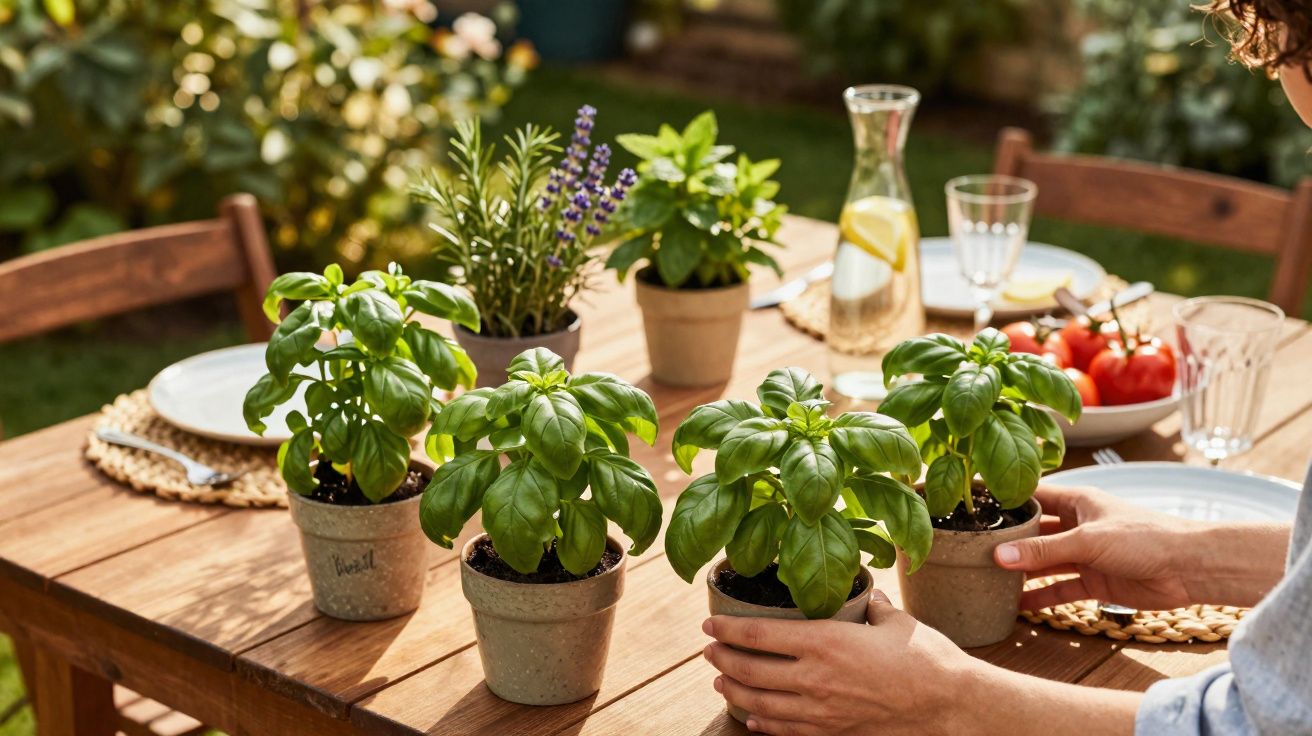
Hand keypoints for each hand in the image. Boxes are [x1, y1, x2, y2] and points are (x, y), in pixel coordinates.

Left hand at [702, 590, 1142, 735]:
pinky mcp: (832, 734)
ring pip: (759, 703)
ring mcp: (821, 711)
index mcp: (825, 641)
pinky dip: (761, 722)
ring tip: (721, 679)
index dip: (726, 629)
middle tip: (709, 650)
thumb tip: (864, 592)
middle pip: (749, 670)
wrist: (952, 708)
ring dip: (733, 690)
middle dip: (721, 659)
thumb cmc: (928, 659)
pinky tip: (751, 715)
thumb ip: (870, 604)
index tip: (708, 623)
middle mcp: (815, 678)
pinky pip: (784, 730)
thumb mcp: (895, 620)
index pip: (758, 634)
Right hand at [994, 484, 1289, 609]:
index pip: (1030, 495)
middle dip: (1005, 540)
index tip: (970, 502)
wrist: (1190, 567)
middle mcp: (1076, 524)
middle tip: (969, 548)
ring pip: (1043, 562)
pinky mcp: (1094, 580)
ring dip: (1020, 571)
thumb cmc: (1145, 537)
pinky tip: (1018, 607)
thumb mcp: (1087, 540)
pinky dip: (1041, 597)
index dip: (1002, 498)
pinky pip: (1060, 588)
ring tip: (986, 579)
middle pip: (1033, 531)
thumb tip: (999, 556)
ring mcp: (1084, 554)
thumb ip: (1043, 550)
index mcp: (1076, 501)